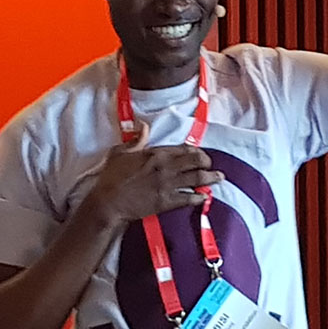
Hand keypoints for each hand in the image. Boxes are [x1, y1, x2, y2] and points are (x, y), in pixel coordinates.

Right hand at [92, 123, 224, 225]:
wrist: (108, 203)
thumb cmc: (111, 177)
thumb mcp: (121, 152)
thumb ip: (136, 139)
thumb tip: (144, 126)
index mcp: (156, 153)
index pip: (183, 148)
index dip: (195, 150)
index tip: (199, 152)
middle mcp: (166, 167)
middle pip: (195, 161)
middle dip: (207, 162)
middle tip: (212, 164)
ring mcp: (168, 185)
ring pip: (197, 179)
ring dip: (211, 177)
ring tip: (220, 177)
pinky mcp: (166, 202)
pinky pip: (188, 198)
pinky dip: (199, 197)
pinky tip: (205, 197)